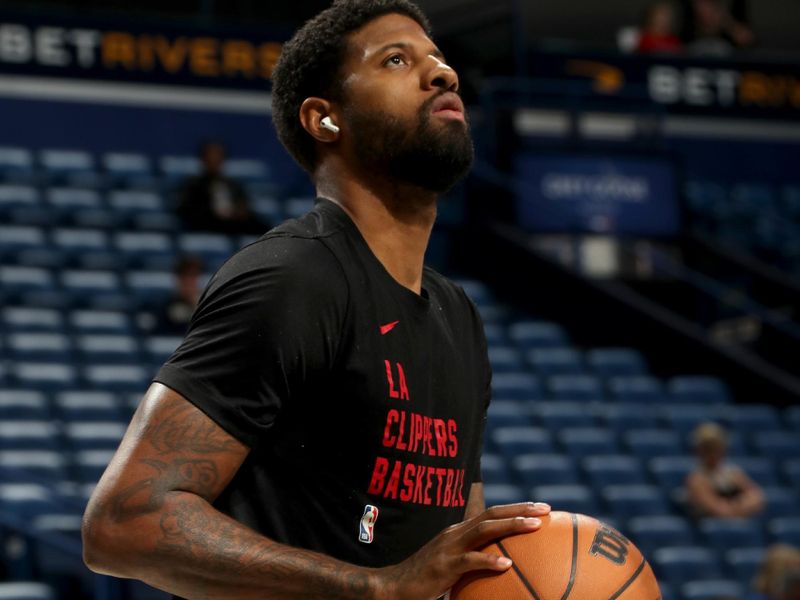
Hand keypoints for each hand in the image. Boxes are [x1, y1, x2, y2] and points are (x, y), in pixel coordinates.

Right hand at [375, 502, 550, 599]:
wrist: (394, 586)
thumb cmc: (425, 580)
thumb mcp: (452, 565)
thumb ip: (472, 561)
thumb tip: (502, 570)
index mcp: (459, 531)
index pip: (491, 513)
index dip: (515, 508)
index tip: (540, 508)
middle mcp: (455, 533)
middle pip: (492, 514)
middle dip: (520, 509)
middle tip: (546, 509)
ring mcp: (449, 547)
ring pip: (485, 530)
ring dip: (512, 526)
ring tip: (535, 526)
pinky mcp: (443, 566)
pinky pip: (470, 561)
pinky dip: (489, 560)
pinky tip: (507, 564)